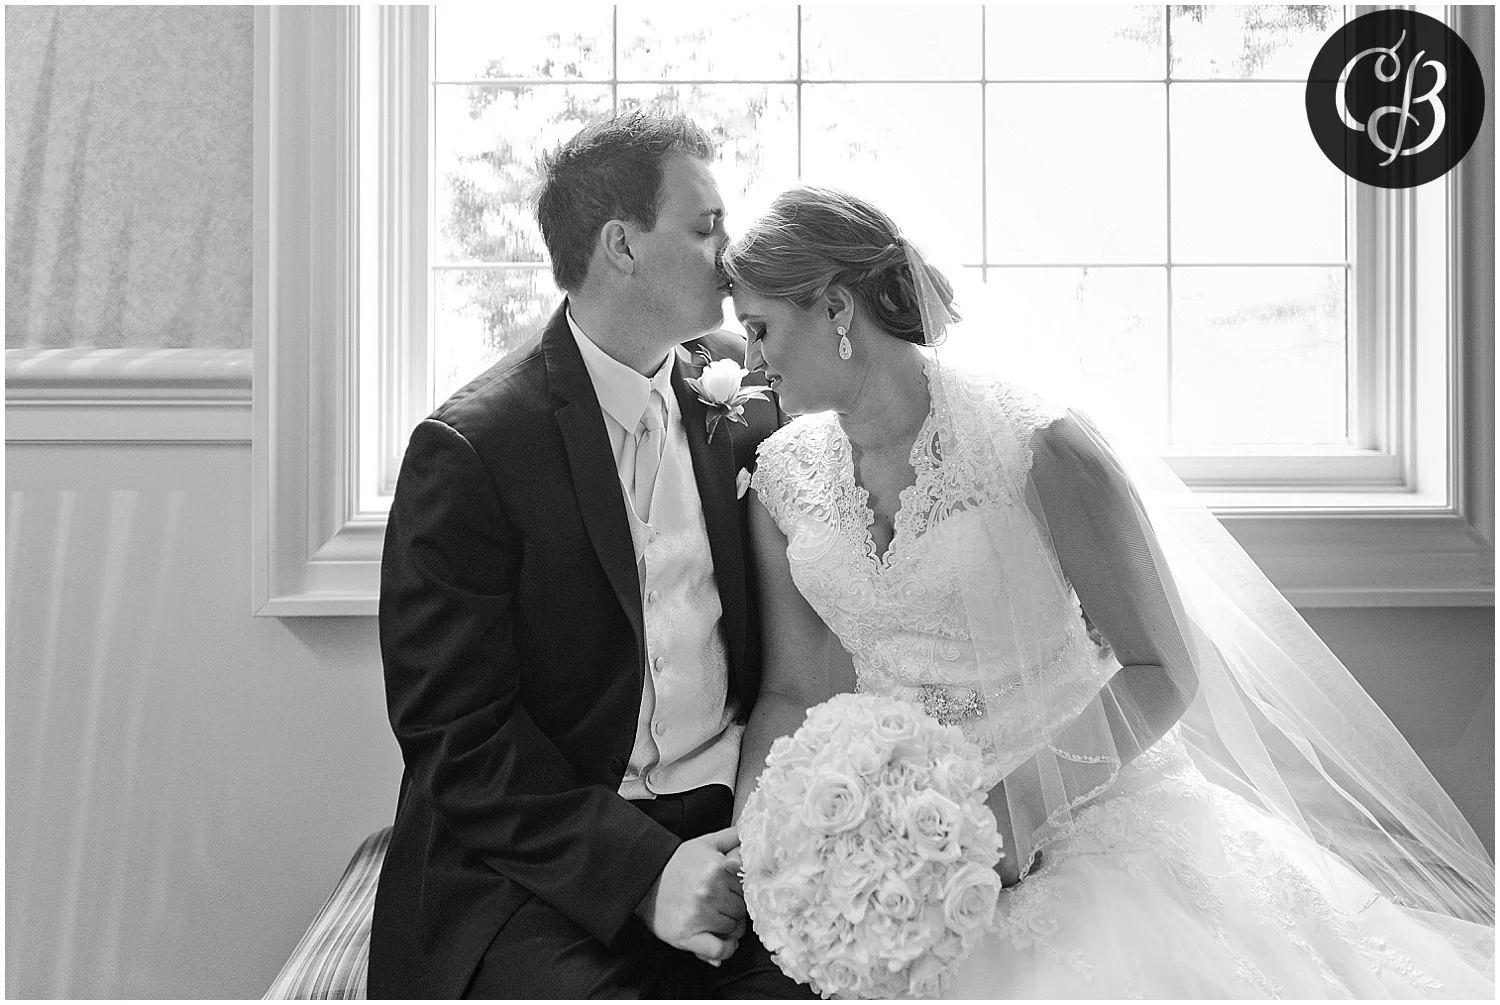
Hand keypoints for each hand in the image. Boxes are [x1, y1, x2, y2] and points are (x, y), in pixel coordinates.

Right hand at [635, 826, 746, 965]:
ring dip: (730, 928)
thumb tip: (748, 831)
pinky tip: (724, 943)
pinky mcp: (688, 935)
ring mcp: (699, 915)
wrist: (644, 883)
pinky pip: (719, 949)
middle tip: (725, 907)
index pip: (747, 887)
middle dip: (736, 909)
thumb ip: (729, 836)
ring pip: (733, 928)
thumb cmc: (675, 864)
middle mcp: (709, 891)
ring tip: (718, 920)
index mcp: (716, 868)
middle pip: (741, 909)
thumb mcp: (703, 843)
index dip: (742, 891)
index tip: (735, 893)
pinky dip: (726, 949)